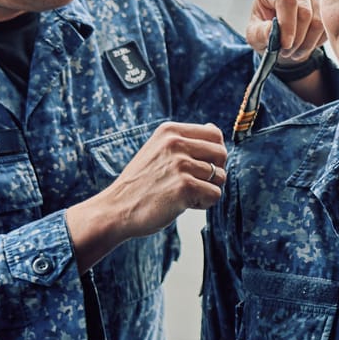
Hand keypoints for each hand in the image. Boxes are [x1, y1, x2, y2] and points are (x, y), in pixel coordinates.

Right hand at [67, 121, 226, 266]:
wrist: (117, 209)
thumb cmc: (140, 184)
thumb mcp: (157, 150)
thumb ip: (184, 141)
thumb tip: (214, 129)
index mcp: (170, 131)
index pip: (215, 134)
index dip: (215, 154)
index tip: (201, 166)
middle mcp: (175, 143)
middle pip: (221, 154)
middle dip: (216, 172)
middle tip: (196, 183)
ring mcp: (180, 165)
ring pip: (220, 177)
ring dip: (206, 190)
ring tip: (183, 195)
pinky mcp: (184, 187)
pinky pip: (215, 195)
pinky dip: (203, 204)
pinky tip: (183, 204)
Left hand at [246, 0, 325, 65]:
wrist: (280, 30)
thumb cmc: (264, 27)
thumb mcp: (254, 33)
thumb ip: (259, 32)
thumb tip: (271, 30)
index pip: (286, 0)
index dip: (287, 25)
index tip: (285, 45)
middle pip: (304, 12)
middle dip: (296, 39)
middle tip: (286, 52)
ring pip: (318, 21)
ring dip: (307, 43)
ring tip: (294, 52)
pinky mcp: (326, 2)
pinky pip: (326, 27)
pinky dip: (316, 42)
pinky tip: (304, 45)